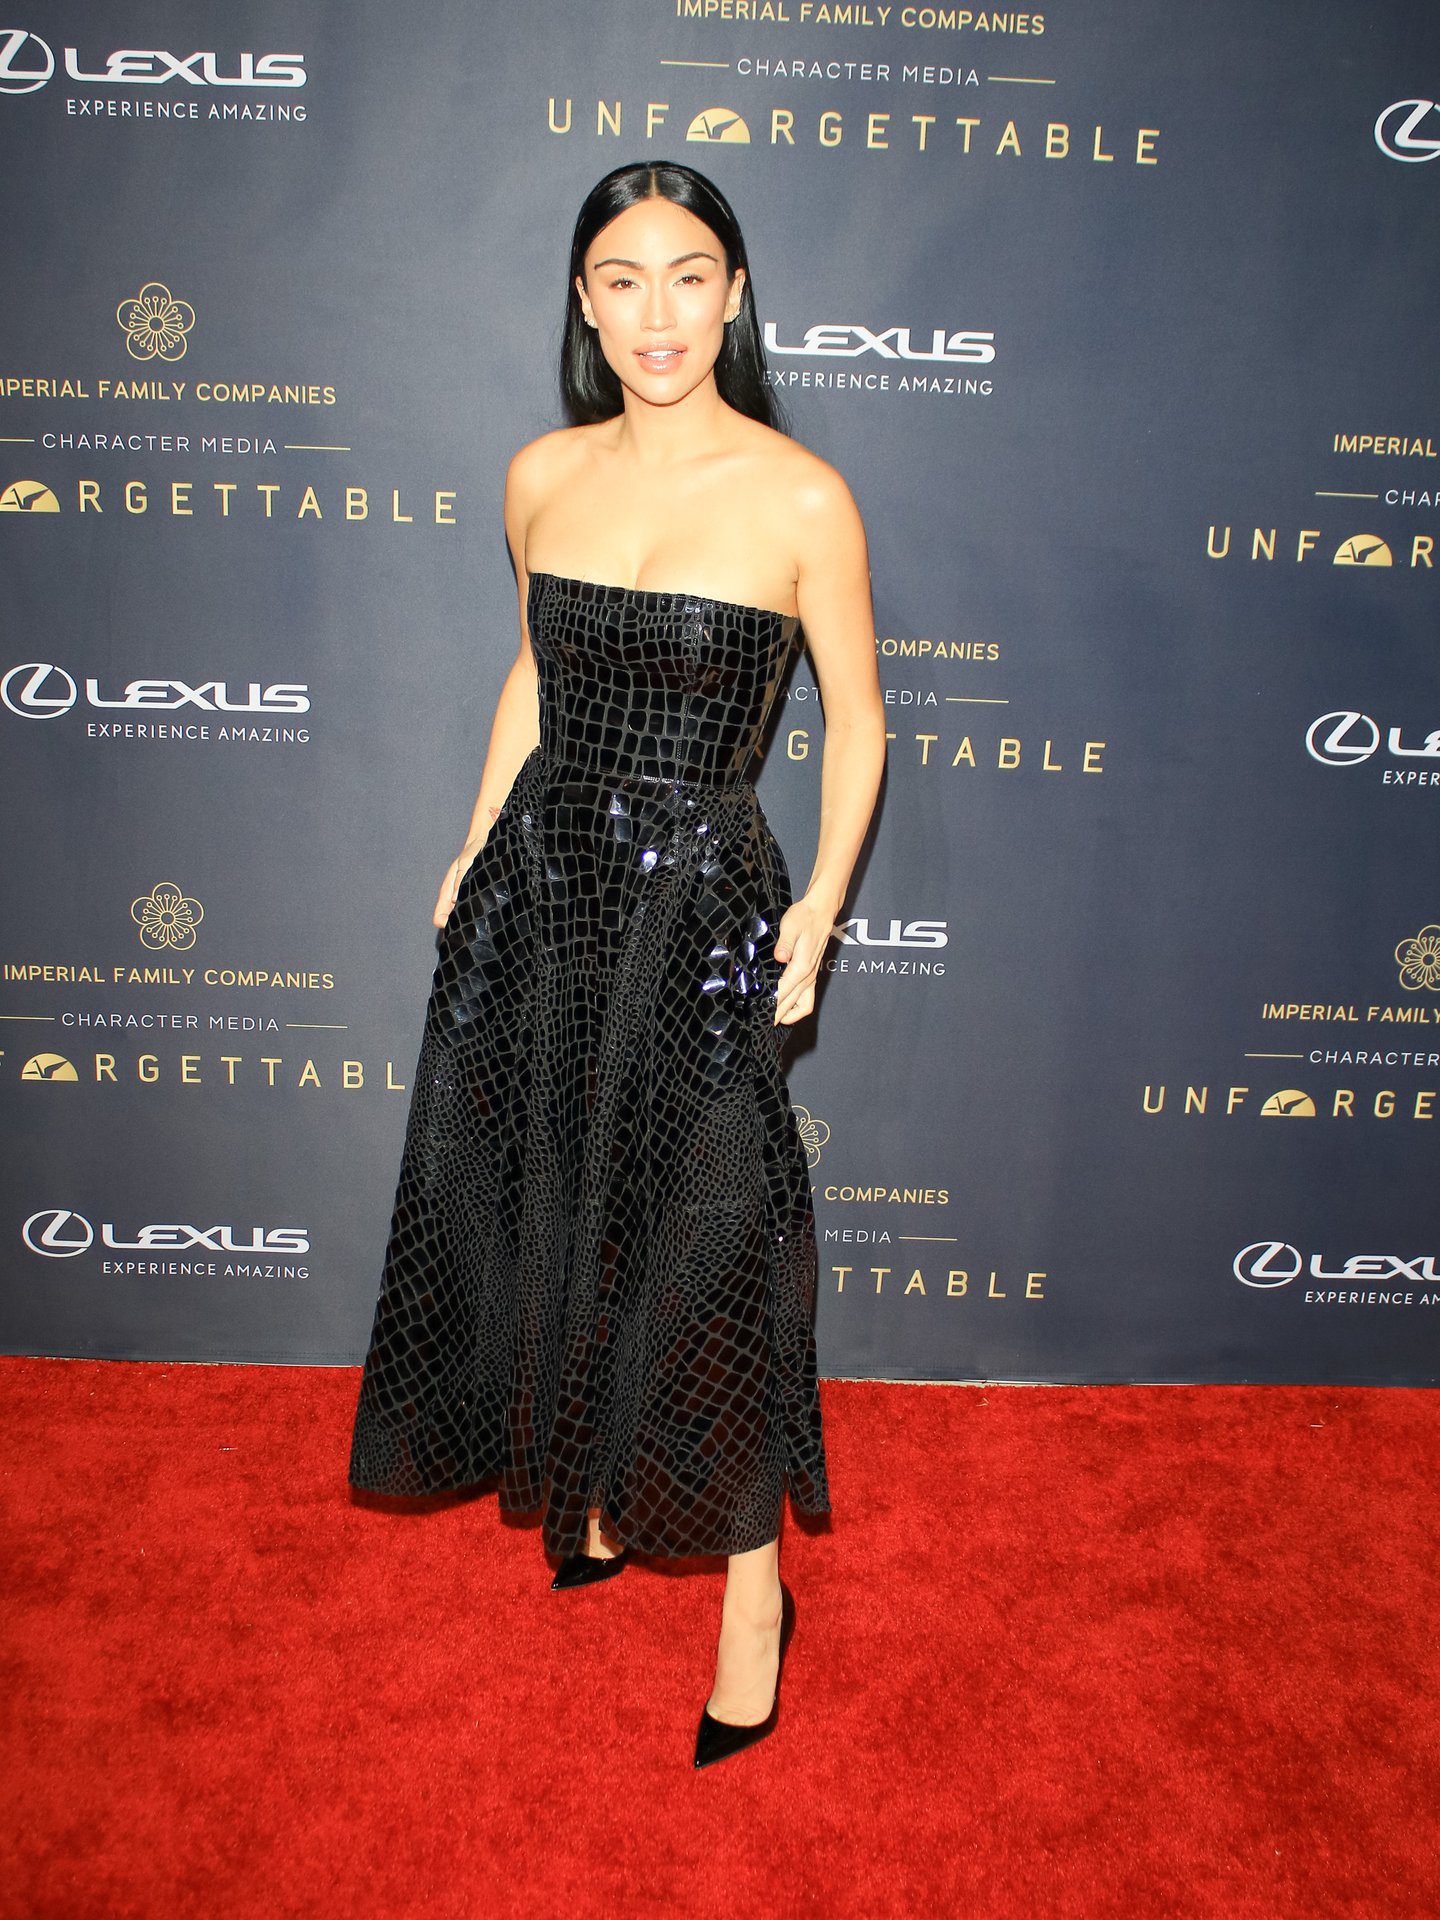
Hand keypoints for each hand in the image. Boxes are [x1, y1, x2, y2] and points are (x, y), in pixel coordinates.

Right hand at [432, 833, 487, 928]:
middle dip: (461, 924)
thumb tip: (454, 899)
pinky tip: (490, 911)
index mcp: (447, 893)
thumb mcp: (466, 864)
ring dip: (472, 919)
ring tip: (484, 918)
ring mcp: (466, 899)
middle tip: (475, 923)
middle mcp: (455, 899)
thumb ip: (460, 880)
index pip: (439, 917)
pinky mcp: (477, 897)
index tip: (458, 922)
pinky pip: (476, 911)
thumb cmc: (473, 853)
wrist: (485, 845)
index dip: (446, 924)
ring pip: (465, 917)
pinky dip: (480, 913)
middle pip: (452, 921)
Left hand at [772, 894, 835, 1025]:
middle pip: (791, 1003)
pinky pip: (808, 1000)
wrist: (820, 912)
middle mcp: (808, 975)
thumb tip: (780, 957)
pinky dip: (798, 1009)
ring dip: (789, 1015)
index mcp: (801, 966)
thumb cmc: (804, 917)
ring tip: (773, 1021)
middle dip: (776, 1015)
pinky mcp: (812, 975)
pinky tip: (787, 1010)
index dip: (771, 1004)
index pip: (783, 991)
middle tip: (760, 1023)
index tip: (759, 1013)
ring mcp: (812, 977)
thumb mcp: (790, 925)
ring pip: (803, 1006)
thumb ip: (784, 943)